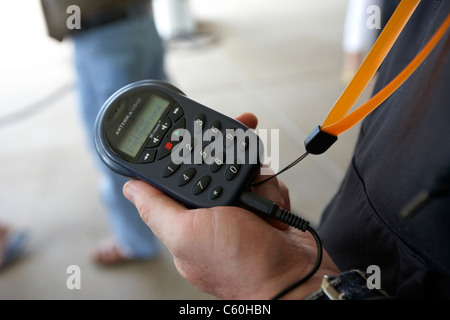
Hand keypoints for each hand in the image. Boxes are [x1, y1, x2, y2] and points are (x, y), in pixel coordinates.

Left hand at [123, 113, 338, 298]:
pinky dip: (272, 190)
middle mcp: (210, 213)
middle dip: (231, 158)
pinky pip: (264, 182)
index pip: (178, 172)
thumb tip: (130, 188)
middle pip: (214, 164)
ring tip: (261, 201)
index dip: (184, 149)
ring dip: (256, 179)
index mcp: (186, 218)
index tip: (194, 129)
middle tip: (244, 148)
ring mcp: (238, 210)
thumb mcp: (186, 234)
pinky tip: (273, 209)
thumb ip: (156, 209)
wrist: (295, 278)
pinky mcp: (262, 207)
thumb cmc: (240, 264)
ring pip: (242, 168)